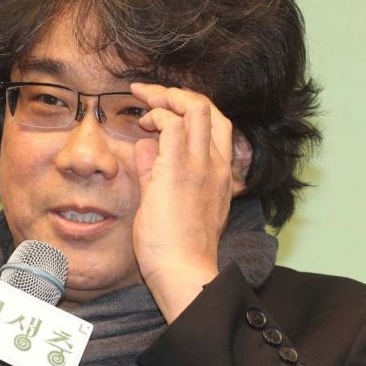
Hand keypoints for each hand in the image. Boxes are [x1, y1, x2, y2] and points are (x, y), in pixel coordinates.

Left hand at [130, 83, 246, 321]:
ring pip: (196, 108)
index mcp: (221, 175)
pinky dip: (158, 116)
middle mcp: (217, 166)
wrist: (183, 271)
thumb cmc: (176, 248)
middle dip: (179, 94)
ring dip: (167, 97)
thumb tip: (144, 145)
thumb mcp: (170, 203)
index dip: (190, 109)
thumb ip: (157, 171)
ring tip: (145, 100)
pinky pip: (172, 126)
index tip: (163, 110)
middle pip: (211, 109)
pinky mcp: (180, 171)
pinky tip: (144, 124)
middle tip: (151, 95)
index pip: (217, 126)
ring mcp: (202, 166)